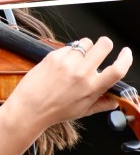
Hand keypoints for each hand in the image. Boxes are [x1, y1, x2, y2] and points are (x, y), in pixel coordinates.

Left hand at [11, 35, 133, 130]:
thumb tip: (115, 100)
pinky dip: (68, 53)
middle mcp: (82, 73)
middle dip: (105, 45)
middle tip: (99, 51)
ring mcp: (67, 63)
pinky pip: (68, 46)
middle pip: (104, 44)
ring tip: (75, 62)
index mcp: (92, 88)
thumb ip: (101, 104)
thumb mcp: (82, 111)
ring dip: (84, 49)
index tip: (126, 53)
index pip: (118, 69)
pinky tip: (60, 65)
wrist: (29, 109)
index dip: (126, 58)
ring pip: (85, 43)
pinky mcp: (54, 56)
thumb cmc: (53, 112)